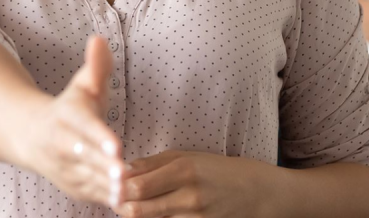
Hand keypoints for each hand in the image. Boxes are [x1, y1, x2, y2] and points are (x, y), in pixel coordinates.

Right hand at [19, 35, 124, 206]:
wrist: (31, 136)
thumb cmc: (69, 109)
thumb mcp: (82, 85)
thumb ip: (95, 66)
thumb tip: (99, 39)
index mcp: (66, 116)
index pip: (84, 126)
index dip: (99, 135)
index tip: (116, 145)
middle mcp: (61, 144)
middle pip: (84, 157)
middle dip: (103, 166)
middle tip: (123, 174)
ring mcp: (65, 169)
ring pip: (88, 180)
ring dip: (107, 187)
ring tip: (130, 191)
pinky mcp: (72, 188)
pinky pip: (91, 195)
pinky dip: (107, 198)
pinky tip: (128, 200)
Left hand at [117, 151, 261, 217]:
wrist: (259, 194)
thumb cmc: (221, 171)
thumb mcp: (189, 157)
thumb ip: (154, 163)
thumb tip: (123, 169)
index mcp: (184, 170)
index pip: (136, 186)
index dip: (117, 188)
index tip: (108, 183)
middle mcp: (188, 197)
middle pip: (137, 210)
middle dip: (120, 206)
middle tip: (114, 199)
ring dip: (135, 214)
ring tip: (131, 205)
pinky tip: (153, 213)